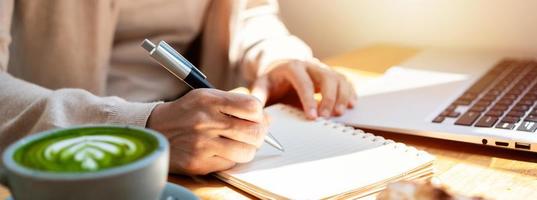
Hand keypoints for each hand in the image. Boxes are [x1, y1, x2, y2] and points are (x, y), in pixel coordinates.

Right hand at [147, 89, 267, 174]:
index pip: (252, 107)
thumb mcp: (207, 97)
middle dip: (259, 135)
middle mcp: (206, 120)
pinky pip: (230, 164)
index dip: (259, 115)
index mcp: (210, 100)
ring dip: (246, 150)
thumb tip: (267, 119)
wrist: (155, 129)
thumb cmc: (187, 112)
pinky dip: (230, 159)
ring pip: (246, 152)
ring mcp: (202, 143)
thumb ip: (236, 104)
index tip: (254, 118)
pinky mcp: (198, 162)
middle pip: (255, 132)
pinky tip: (220, 151)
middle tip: (251, 135)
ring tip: (236, 144)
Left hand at [251, 59, 356, 118]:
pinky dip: (350, 92)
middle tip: (327, 116)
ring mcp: (322, 69)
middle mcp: (311, 65)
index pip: (304, 82)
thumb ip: (258, 96)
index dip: (309, 100)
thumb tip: (256, 112)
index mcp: (293, 67)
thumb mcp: (261, 85)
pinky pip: (345, 81)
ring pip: (339, 78)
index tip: (312, 117)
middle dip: (329, 98)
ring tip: (340, 113)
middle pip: (327, 77)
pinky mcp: (331, 75)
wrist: (281, 66)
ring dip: (342, 95)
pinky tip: (351, 104)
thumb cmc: (272, 79)